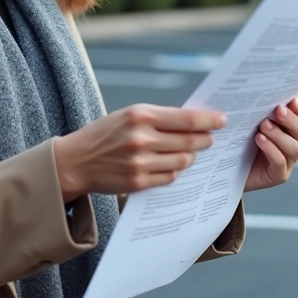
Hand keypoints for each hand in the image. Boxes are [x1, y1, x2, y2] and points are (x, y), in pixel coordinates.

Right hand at [54, 104, 226, 201]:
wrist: (75, 161)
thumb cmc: (105, 134)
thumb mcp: (128, 115)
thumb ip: (158, 118)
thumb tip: (193, 121)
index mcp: (140, 115)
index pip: (185, 118)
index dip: (208, 120)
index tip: (223, 120)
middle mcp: (141, 138)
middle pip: (188, 141)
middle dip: (206, 139)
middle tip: (212, 138)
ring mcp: (140, 162)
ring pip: (182, 160)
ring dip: (191, 156)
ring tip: (190, 152)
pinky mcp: (138, 182)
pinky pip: (170, 177)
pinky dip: (175, 170)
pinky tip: (172, 165)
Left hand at [244, 97, 297, 192]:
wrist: (226, 167)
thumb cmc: (236, 138)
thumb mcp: (245, 119)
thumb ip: (255, 107)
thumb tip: (254, 89)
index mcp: (287, 126)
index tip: (292, 101)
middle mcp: (290, 142)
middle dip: (291, 119)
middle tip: (278, 111)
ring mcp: (287, 160)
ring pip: (295, 147)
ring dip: (279, 135)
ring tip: (263, 126)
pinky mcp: (278, 174)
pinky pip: (281, 162)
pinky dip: (272, 150)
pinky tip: (260, 140)